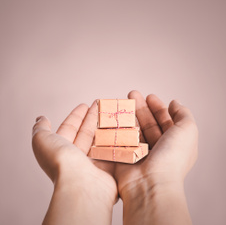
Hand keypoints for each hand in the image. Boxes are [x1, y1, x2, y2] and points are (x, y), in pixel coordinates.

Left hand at [32, 101, 116, 223]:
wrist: (82, 185)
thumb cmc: (61, 161)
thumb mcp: (42, 141)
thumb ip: (41, 129)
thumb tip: (41, 119)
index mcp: (61, 150)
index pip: (69, 128)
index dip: (76, 116)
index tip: (85, 105)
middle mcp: (76, 157)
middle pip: (86, 132)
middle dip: (92, 118)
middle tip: (101, 106)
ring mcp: (93, 163)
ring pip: (99, 140)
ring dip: (105, 127)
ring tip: (111, 114)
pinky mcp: (108, 168)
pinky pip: (112, 151)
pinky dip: (115, 141)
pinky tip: (121, 130)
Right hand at [115, 90, 197, 200]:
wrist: (150, 184)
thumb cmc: (172, 158)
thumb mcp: (187, 131)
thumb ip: (183, 114)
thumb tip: (175, 103)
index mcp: (174, 142)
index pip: (165, 120)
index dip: (158, 107)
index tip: (149, 96)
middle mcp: (158, 148)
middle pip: (148, 123)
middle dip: (141, 107)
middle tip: (132, 94)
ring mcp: (141, 152)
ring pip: (134, 129)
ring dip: (129, 115)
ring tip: (122, 102)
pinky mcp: (126, 156)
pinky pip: (122, 138)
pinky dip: (119, 128)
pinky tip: (115, 117)